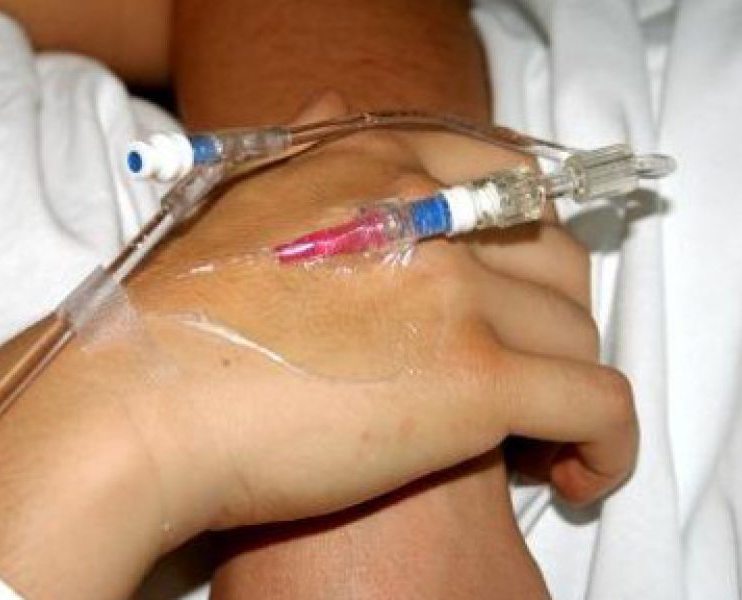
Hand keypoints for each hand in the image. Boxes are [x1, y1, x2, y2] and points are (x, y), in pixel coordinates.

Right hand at [122, 99, 637, 544]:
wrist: (133, 404)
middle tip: (526, 372)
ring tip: (542, 441)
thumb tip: (337, 99)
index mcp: (376, 163)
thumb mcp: (235, 200)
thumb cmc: (170, 320)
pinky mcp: (473, 379)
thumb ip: (302, 151)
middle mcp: (428, 211)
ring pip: (577, 335)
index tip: (520, 298)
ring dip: (573, 389)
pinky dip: (608, 444)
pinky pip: (596, 404)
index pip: (510, 181)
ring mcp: (456, 290)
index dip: (530, 246)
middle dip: (555, 318)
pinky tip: (581, 473)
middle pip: (557, 257)